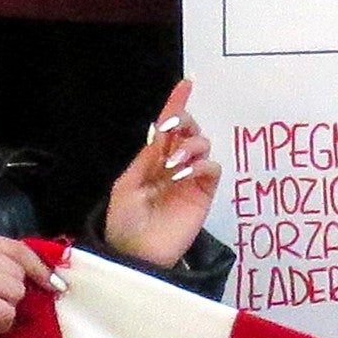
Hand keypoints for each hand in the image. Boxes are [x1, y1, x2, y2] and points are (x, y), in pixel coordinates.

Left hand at [103, 79, 221, 269]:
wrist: (137, 253)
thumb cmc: (125, 222)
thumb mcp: (127, 184)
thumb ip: (147, 159)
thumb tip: (161, 133)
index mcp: (153, 160)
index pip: (168, 128)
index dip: (177, 105)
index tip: (186, 84)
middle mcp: (174, 165)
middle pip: (189, 131)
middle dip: (185, 122)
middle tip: (174, 128)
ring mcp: (191, 179)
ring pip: (202, 145)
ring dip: (189, 146)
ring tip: (173, 164)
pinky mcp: (204, 194)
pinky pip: (211, 169)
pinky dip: (200, 165)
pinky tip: (184, 175)